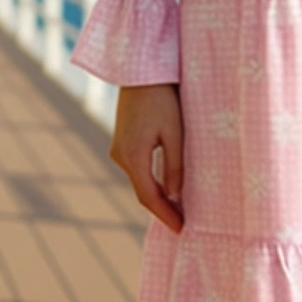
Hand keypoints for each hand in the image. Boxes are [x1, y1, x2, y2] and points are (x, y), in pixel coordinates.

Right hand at [109, 82, 184, 232]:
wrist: (140, 71)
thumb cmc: (162, 98)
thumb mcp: (175, 133)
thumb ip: (175, 166)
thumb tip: (176, 196)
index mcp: (132, 157)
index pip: (149, 197)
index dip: (165, 215)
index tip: (180, 230)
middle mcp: (120, 156)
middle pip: (143, 192)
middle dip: (162, 209)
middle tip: (182, 224)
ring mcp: (118, 149)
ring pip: (140, 181)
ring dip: (157, 196)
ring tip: (179, 209)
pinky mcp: (122, 142)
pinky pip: (137, 169)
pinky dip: (151, 182)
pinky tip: (166, 187)